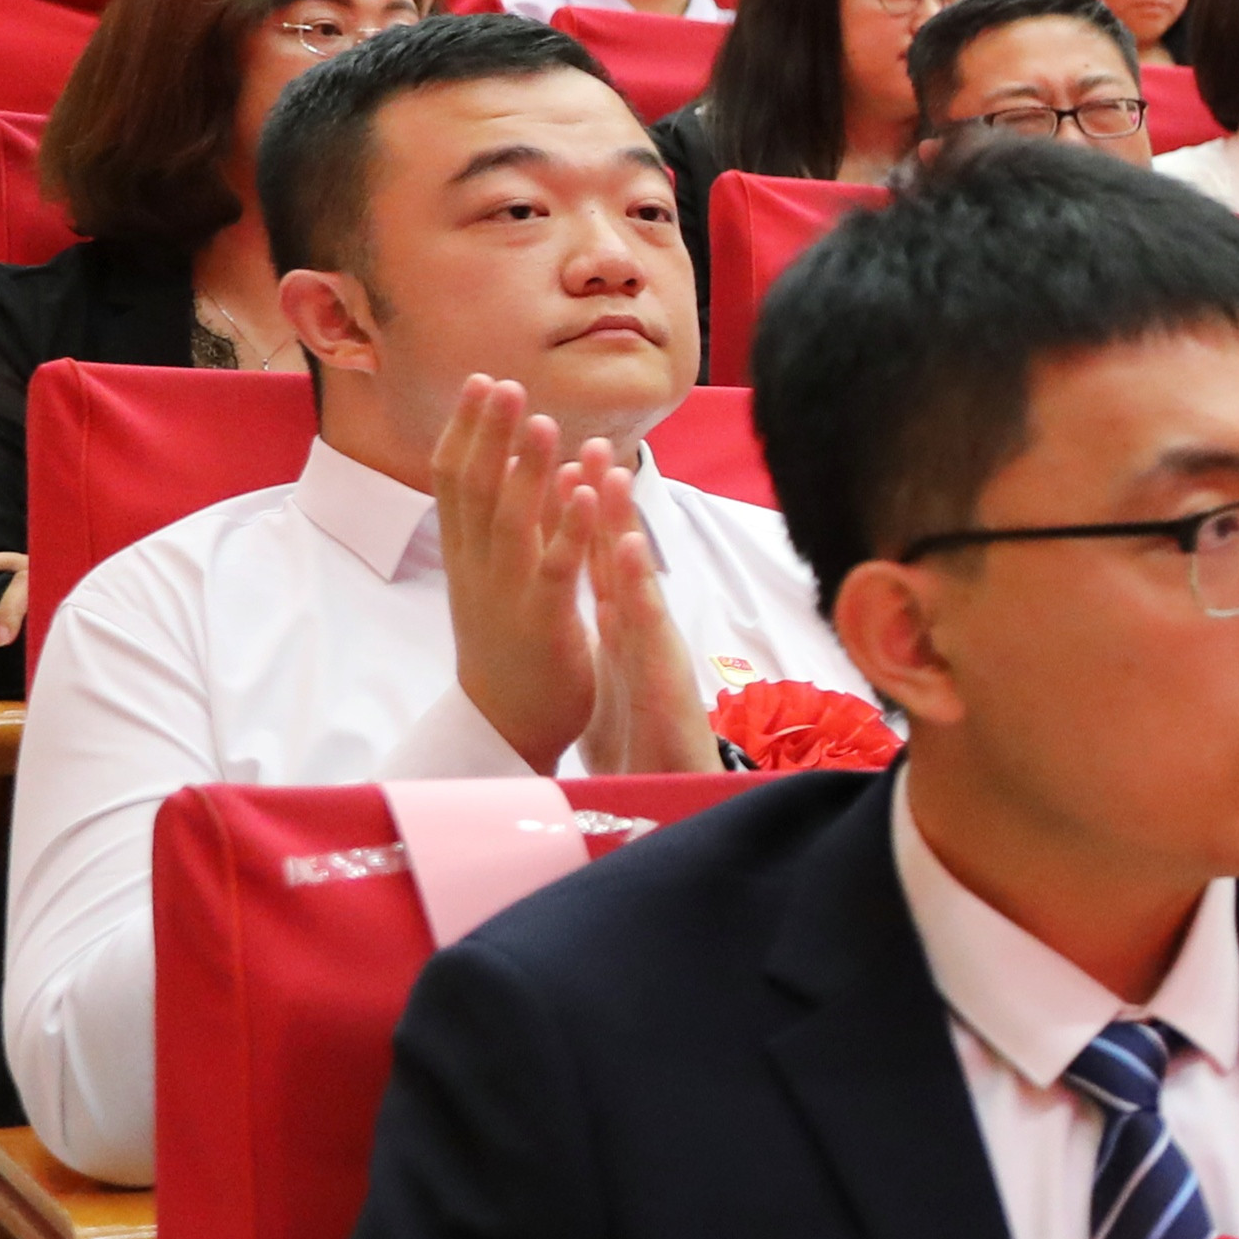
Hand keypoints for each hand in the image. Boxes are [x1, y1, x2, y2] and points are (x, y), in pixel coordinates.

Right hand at [433, 375, 605, 768]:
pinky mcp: (544, 620)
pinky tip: (582, 489)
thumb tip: (521, 469)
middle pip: (474, 489)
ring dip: (527, 469)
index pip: (454, 479)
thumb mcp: (497, 577)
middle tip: (505, 383)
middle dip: (489, 433)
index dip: (466, 429)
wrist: (506, 725)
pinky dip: (567, 526)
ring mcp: (507, 593)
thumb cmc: (509, 646)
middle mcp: (478, 567)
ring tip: (544, 421)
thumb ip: (511, 526)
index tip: (482, 382)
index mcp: (466, 554)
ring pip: (512, 521)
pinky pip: (556, 567)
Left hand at [567, 449, 728, 774]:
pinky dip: (638, 580)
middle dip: (602, 498)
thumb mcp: (617, 690)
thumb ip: (614, 651)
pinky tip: (631, 543)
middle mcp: (639, 631)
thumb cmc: (642, 750)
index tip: (566, 467)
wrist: (671, 795)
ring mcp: (653, 648)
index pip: (597, 563)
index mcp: (622, 632)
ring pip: (634, 576)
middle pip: (617, 555)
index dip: (581, 517)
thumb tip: (603, 624)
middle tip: (593, 442)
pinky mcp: (662, 675)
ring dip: (623, 521)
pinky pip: (645, 623)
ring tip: (611, 468)